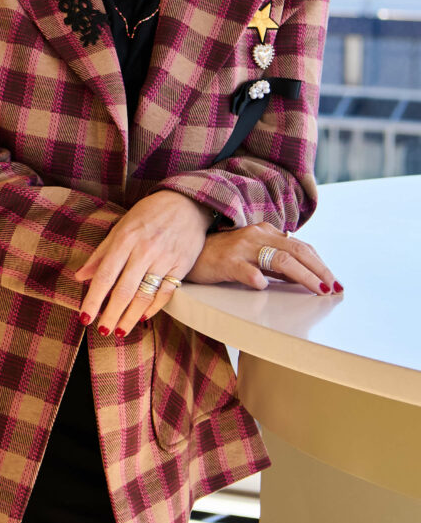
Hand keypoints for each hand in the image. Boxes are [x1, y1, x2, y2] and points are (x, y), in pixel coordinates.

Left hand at [75, 191, 211, 336]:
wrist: (186, 203)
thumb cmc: (147, 215)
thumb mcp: (120, 228)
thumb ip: (100, 254)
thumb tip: (80, 276)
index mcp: (124, 240)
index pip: (104, 276)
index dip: (93, 299)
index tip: (85, 317)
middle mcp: (144, 250)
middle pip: (124, 291)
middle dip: (111, 315)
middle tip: (101, 331)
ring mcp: (165, 259)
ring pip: (145, 295)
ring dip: (131, 317)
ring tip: (120, 330)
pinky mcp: (182, 265)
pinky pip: (167, 292)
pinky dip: (154, 307)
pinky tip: (143, 317)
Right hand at [189, 221, 338, 295]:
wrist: (187, 254)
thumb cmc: (221, 256)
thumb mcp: (253, 255)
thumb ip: (277, 263)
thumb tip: (305, 277)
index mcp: (265, 232)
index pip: (300, 246)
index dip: (320, 263)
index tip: (334, 281)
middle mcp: (256, 236)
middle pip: (296, 251)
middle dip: (319, 270)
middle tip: (334, 287)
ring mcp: (241, 248)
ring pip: (279, 259)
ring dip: (303, 276)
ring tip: (317, 290)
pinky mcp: (226, 262)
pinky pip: (246, 271)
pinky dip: (259, 279)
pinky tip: (265, 287)